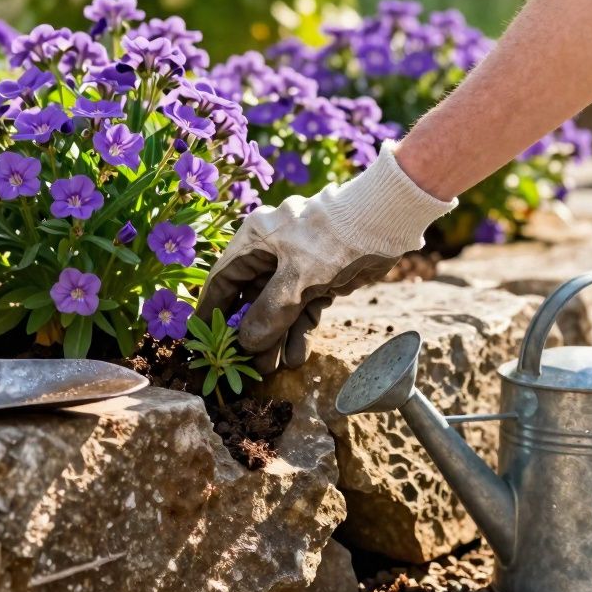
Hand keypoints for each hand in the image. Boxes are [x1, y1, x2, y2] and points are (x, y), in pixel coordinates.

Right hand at [199, 144, 455, 372]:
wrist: (389, 221)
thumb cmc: (335, 239)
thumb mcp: (298, 280)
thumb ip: (268, 313)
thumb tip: (246, 344)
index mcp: (255, 240)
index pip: (222, 281)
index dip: (210, 313)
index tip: (203, 344)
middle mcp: (271, 251)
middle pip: (250, 299)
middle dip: (249, 334)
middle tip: (243, 367)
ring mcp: (296, 265)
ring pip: (278, 308)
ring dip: (275, 339)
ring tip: (272, 370)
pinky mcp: (320, 277)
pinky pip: (302, 308)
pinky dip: (298, 331)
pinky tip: (297, 356)